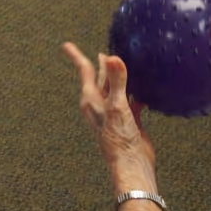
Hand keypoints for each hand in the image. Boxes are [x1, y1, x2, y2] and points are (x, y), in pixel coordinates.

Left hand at [61, 42, 156, 185]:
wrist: (131, 165)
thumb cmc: (118, 139)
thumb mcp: (118, 106)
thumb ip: (117, 81)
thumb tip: (113, 57)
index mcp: (91, 99)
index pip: (85, 71)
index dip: (76, 56)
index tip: (66, 45)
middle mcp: (101, 105)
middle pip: (100, 79)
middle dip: (102, 65)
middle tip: (104, 52)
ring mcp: (114, 113)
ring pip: (116, 89)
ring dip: (119, 79)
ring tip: (124, 65)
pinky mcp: (129, 120)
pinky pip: (131, 102)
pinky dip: (136, 94)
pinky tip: (144, 91)